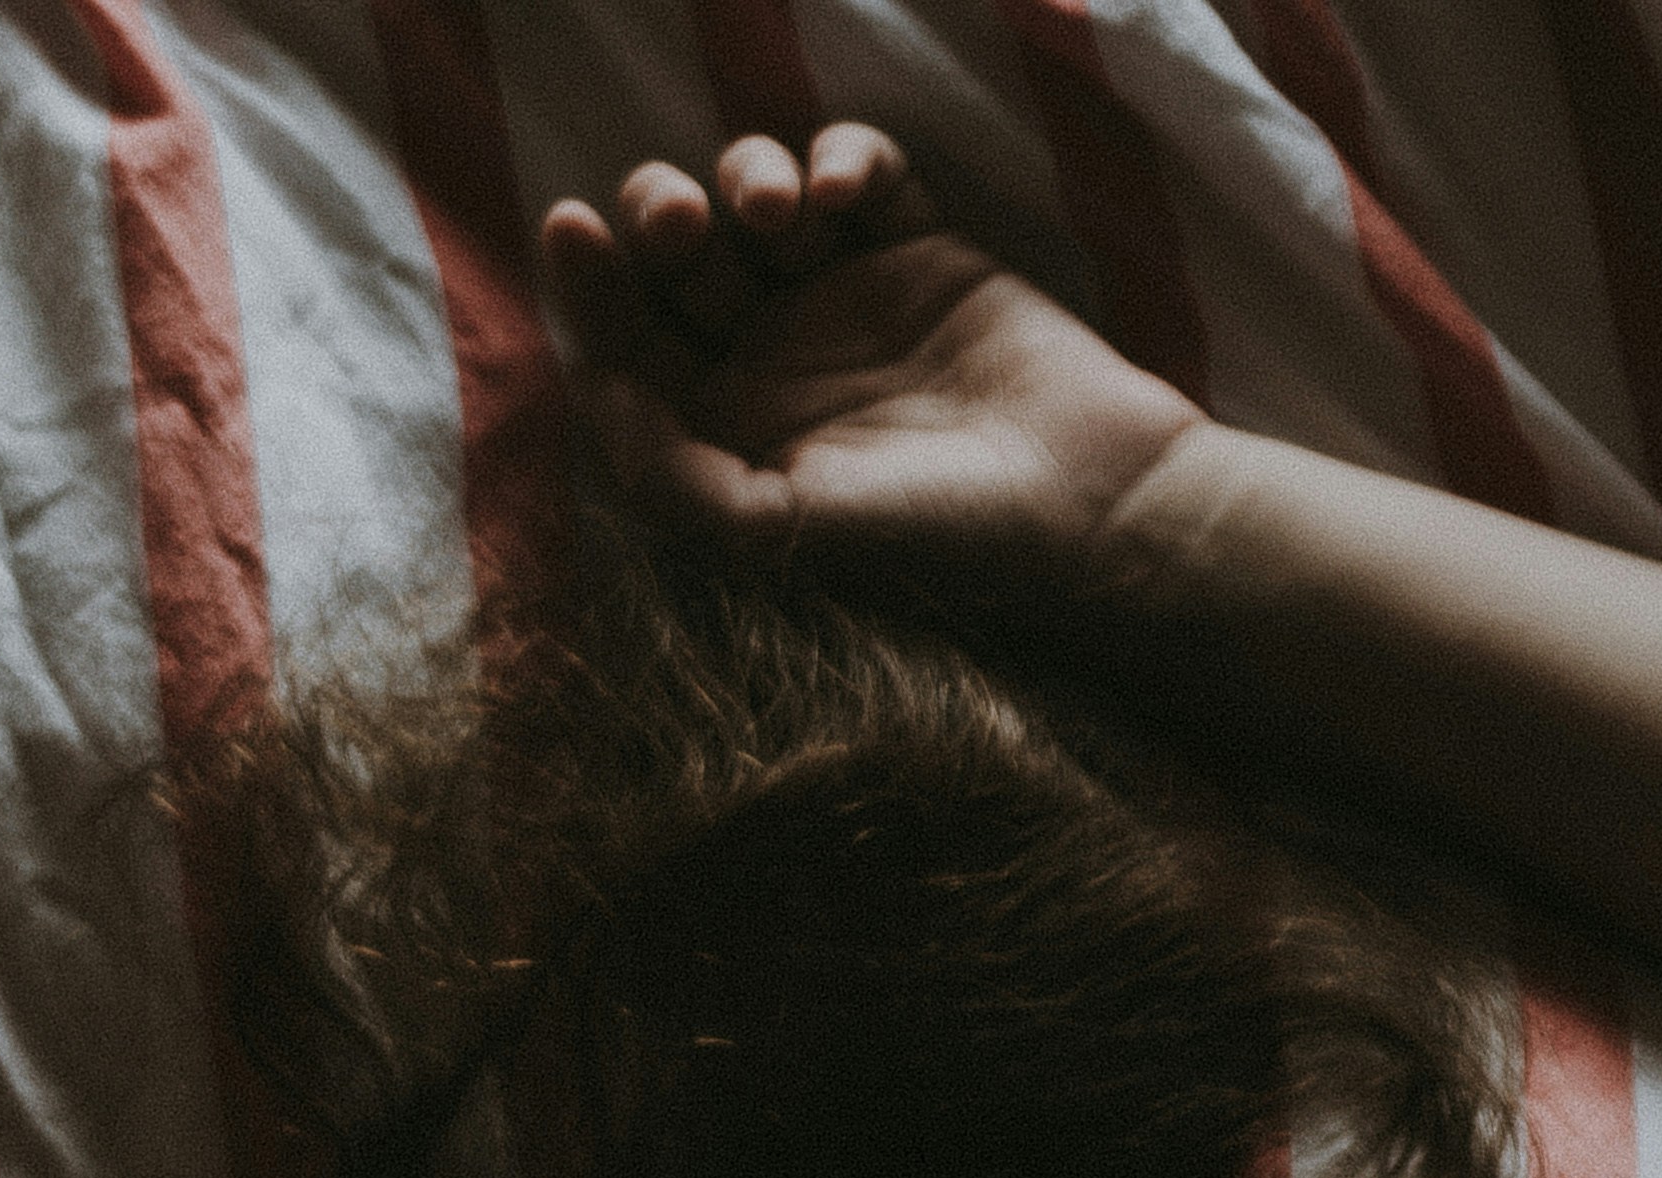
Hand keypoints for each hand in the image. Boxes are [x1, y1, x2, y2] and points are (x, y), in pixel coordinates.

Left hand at [535, 126, 1201, 589]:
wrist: (1089, 506)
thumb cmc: (935, 537)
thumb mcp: (779, 535)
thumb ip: (668, 478)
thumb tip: (597, 386)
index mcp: (729, 425)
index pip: (631, 336)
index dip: (590, 282)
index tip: (572, 227)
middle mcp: (776, 353)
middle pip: (678, 251)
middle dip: (661, 215)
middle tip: (686, 224)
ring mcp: (849, 293)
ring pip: (755, 195)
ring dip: (745, 176)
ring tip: (781, 212)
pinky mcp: (923, 246)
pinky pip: (860, 169)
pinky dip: (841, 156)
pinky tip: (844, 191)